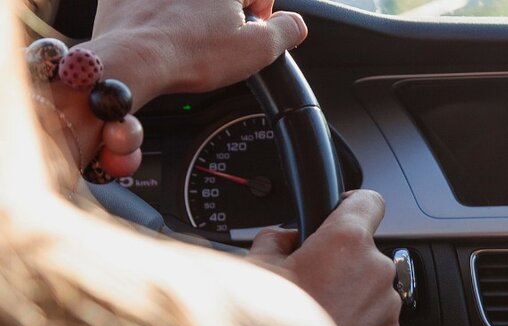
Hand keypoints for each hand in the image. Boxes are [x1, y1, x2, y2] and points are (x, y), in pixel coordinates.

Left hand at [89, 0, 307, 106]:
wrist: (133, 59)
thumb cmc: (191, 54)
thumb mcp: (258, 49)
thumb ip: (287, 32)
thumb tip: (297, 25)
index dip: (257, 16)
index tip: (245, 33)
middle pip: (222, 0)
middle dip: (223, 14)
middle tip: (214, 42)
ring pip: (189, 3)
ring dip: (192, 14)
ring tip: (186, 41)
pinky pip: (157, 4)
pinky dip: (161, 13)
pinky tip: (162, 34)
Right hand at [249, 190, 402, 325]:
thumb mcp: (256, 269)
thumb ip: (274, 240)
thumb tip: (281, 238)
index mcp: (346, 241)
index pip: (368, 200)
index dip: (352, 204)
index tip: (341, 212)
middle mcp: (375, 269)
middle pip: (364, 250)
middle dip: (340, 260)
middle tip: (309, 279)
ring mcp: (386, 305)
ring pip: (371, 286)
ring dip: (350, 292)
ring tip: (316, 312)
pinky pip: (376, 318)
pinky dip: (358, 321)